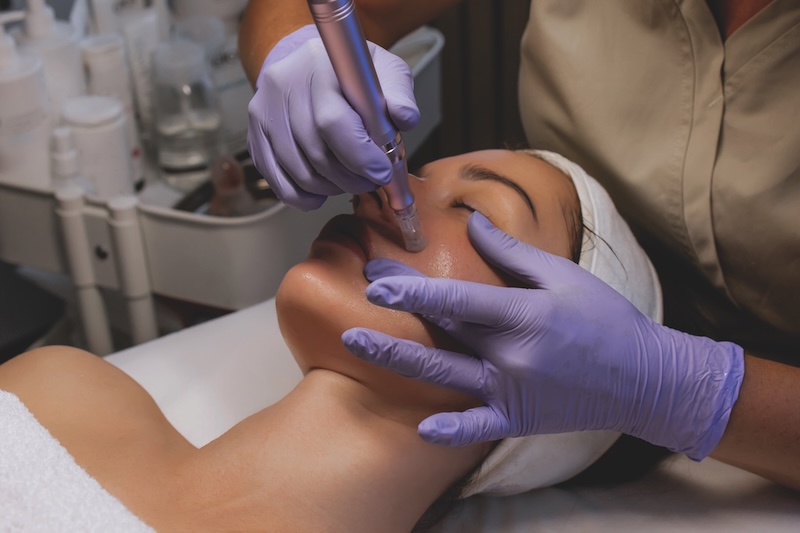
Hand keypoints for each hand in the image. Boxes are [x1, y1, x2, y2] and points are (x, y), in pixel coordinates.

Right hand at [247, 25, 418, 210]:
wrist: (312, 66)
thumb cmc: (352, 74)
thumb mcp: (384, 71)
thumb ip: (398, 94)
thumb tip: (404, 118)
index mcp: (319, 65)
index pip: (332, 121)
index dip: (360, 156)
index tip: (381, 172)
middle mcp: (285, 85)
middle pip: (315, 151)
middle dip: (350, 177)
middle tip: (370, 181)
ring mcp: (264, 110)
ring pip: (298, 171)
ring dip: (330, 188)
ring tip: (350, 181)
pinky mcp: (255, 133)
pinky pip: (277, 180)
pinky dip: (303, 195)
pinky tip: (323, 191)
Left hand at [342, 212, 743, 459]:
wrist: (645, 379)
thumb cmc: (605, 319)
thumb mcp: (563, 276)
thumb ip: (512, 252)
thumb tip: (473, 223)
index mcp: (525, 314)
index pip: (457, 299)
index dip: (413, 289)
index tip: (376, 279)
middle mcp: (512, 355)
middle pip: (442, 330)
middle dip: (397, 311)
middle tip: (362, 290)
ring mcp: (512, 392)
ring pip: (443, 375)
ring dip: (397, 360)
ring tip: (356, 344)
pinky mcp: (517, 419)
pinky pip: (477, 429)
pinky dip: (451, 430)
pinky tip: (422, 428)